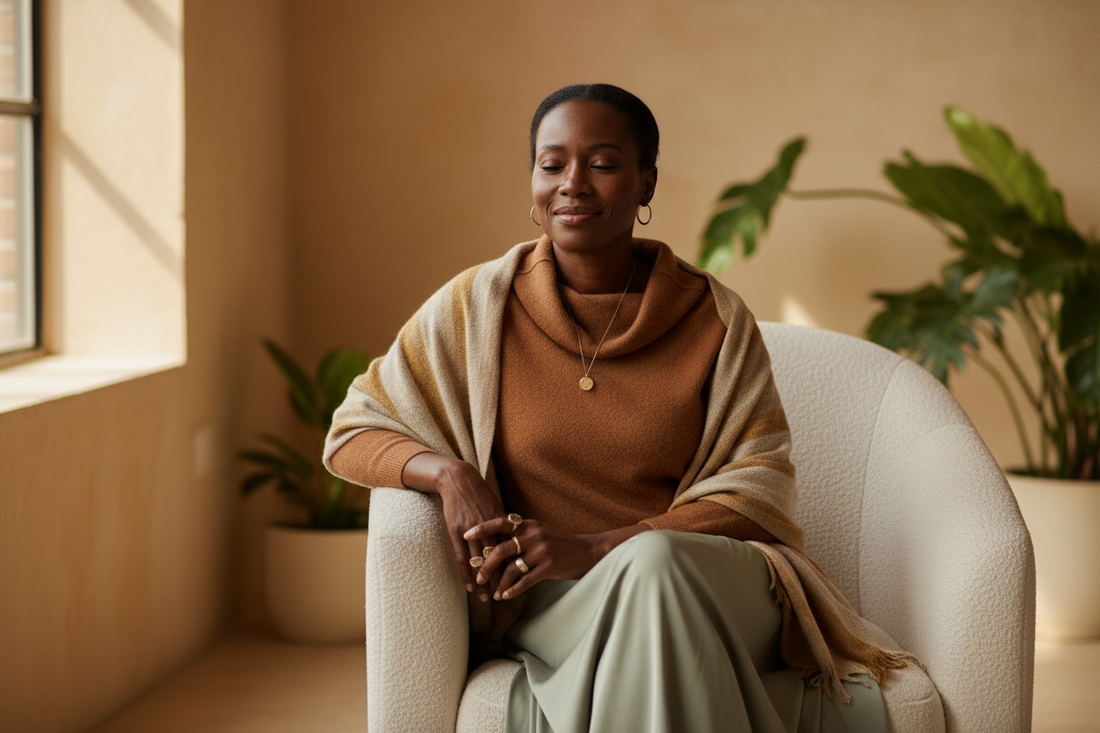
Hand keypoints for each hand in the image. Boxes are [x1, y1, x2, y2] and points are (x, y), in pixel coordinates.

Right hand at [401, 453, 506, 599]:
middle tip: (503, 597)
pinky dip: (466, 573)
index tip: (519, 582)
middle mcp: (489, 528)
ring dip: (483, 582)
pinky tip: (469, 586)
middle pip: (497, 560)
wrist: (458, 479)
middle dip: (500, 579)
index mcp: (502, 522)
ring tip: (485, 598)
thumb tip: (516, 540)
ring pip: (480, 562)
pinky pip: (462, 557)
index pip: (511, 551)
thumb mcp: (496, 506)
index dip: (514, 567)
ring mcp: (472, 531)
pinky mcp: (456, 532)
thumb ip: (505, 525)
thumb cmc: (479, 493)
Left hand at [464, 517, 649, 600]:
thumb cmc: (563, 544)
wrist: (590, 551)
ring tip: (493, 592)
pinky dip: (513, 589)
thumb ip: (522, 534)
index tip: (466, 534)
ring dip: (499, 582)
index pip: (500, 523)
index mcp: (529, 524)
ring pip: (511, 568)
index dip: (482, 528)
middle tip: (478, 577)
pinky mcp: (548, 566)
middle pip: (500, 549)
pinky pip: (524, 580)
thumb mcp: (542, 532)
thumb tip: (498, 542)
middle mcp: (533, 535)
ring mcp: (541, 550)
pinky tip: (506, 596)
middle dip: (485, 565)